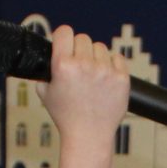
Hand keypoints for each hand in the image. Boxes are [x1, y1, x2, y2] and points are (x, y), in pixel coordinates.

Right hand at [39, 25, 129, 150]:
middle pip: (83, 38)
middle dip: (80, 50)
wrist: (89, 135)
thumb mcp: (44, 92)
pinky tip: (105, 79)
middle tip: (79, 67)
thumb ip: (45, 71)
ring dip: (96, 57)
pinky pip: (117, 58)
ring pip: (100, 47)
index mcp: (63, 66)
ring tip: (92, 77)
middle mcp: (84, 65)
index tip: (65, 44)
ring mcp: (105, 71)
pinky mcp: (121, 78)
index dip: (63, 37)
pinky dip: (112, 65)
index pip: (64, 32)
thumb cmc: (67, 116)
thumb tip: (50, 54)